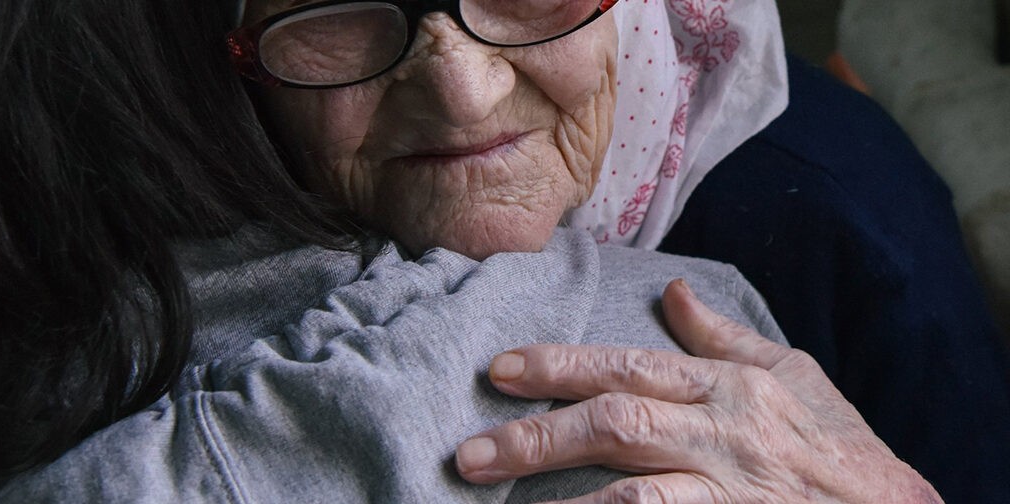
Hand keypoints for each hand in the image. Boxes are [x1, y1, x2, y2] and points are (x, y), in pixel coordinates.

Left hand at [455, 279, 941, 502]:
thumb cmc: (839, 448)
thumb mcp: (793, 374)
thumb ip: (723, 337)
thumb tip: (674, 288)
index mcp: (727, 387)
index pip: (627, 367)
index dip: (558, 367)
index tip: (498, 369)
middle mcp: (723, 434)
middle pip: (615, 425)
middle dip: (536, 437)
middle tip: (469, 453)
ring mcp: (727, 492)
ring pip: (632, 494)